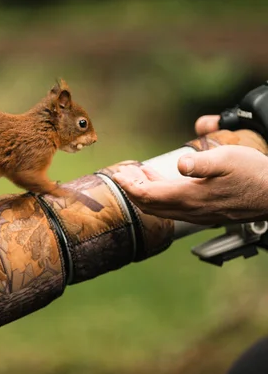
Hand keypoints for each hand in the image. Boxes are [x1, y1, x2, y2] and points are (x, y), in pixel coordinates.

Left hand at [112, 143, 267, 225]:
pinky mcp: (205, 213)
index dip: (129, 185)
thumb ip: (201, 163)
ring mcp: (197, 214)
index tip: (118, 174)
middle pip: (149, 205)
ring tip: (137, 176)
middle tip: (122, 175)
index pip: (147, 196)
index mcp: (190, 197)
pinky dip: (160, 196)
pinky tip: (163, 181)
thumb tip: (180, 165)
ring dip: (145, 193)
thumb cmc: (254, 175)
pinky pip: (174, 208)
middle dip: (132, 190)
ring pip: (161, 208)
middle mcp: (190, 210)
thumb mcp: (228, 159)